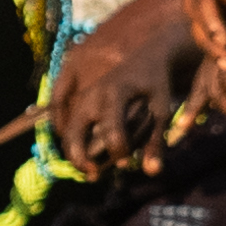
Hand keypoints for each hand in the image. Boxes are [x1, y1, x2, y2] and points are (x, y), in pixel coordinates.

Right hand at [45, 3, 201, 174]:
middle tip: (92, 175)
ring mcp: (82, 92)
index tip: (128, 162)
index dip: (120, 152)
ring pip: (67, 127)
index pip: (114, 132)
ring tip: (88, 167)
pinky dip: (67, 134)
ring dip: (72, 149)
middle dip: (79, 158)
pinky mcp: (78, 90)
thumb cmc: (156, 83)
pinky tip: (80, 148)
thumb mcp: (161, 110)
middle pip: (75, 132)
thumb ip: (156, 142)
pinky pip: (64, 116)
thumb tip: (152, 173)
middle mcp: (93, 93)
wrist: (145, 51)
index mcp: (116, 95)